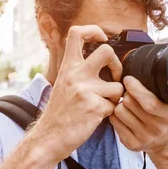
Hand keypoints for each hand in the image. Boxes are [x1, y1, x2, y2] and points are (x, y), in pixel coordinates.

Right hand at [29, 25, 123, 161]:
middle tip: (114, 77)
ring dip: (117, 97)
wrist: (49, 137)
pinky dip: (112, 112)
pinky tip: (99, 116)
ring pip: (118, 85)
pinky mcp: (95, 107)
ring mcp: (85, 90)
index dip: (94, 31)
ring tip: (105, 104)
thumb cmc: (59, 113)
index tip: (102, 39)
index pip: (77, 33)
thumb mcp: (63, 83)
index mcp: (68, 66)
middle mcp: (76, 74)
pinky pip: (116, 105)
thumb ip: (77, 70)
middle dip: (117, 64)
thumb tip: (97, 58)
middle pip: (106, 51)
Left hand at [109, 76, 167, 156]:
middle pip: (129, 103)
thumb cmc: (163, 114)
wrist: (164, 141)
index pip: (148, 102)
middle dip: (127, 94)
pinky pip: (114, 121)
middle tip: (131, 94)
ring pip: (119, 111)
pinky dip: (116, 115)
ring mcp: (144, 137)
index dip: (135, 88)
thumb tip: (139, 70)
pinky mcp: (131, 144)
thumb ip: (158, 89)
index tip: (128, 79)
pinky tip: (125, 116)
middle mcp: (157, 128)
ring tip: (128, 106)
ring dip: (120, 105)